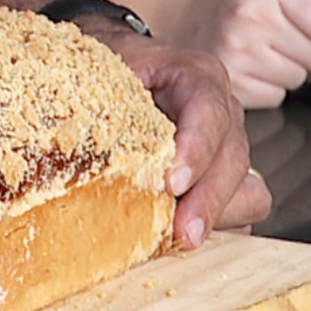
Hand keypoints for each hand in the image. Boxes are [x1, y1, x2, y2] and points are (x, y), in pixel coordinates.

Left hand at [87, 22, 271, 246]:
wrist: (120, 69)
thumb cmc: (110, 72)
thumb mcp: (99, 71)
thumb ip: (92, 97)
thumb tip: (62, 135)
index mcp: (196, 77)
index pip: (208, 109)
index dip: (195, 148)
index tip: (172, 184)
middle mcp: (222, 111)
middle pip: (233, 157)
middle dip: (208, 200)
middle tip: (181, 234)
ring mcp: (229, 146)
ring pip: (247, 189)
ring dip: (215, 219)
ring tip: (179, 240)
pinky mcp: (227, 178)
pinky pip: (241, 211)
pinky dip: (217, 228)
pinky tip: (182, 238)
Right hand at [154, 0, 310, 107]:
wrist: (175, 18)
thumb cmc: (236, 5)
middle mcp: (252, 17)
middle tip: (284, 45)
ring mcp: (235, 50)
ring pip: (298, 79)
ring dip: (291, 74)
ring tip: (263, 56)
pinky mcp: (226, 80)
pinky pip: (275, 97)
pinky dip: (270, 89)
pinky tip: (250, 72)